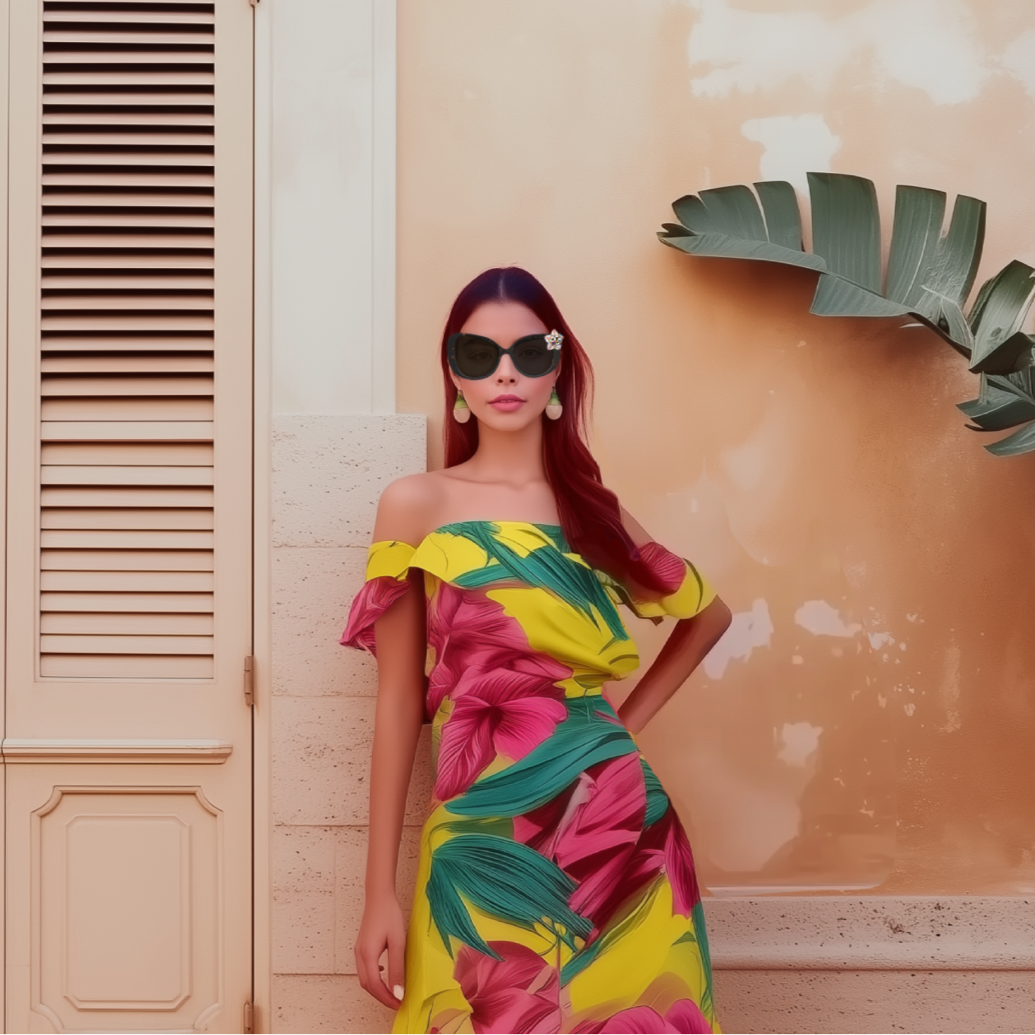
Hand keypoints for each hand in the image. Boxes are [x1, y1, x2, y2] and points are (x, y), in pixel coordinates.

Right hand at [355, 891, 406, 1008]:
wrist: (379, 896)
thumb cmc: (389, 914)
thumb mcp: (398, 942)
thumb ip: (397, 968)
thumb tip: (398, 991)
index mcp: (368, 954)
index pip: (375, 985)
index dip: (386, 998)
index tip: (399, 1004)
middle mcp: (360, 954)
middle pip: (367, 985)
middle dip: (381, 997)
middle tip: (396, 1002)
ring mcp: (358, 950)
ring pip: (364, 978)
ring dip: (377, 988)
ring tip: (392, 992)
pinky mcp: (361, 946)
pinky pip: (364, 969)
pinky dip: (374, 977)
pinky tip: (384, 973)